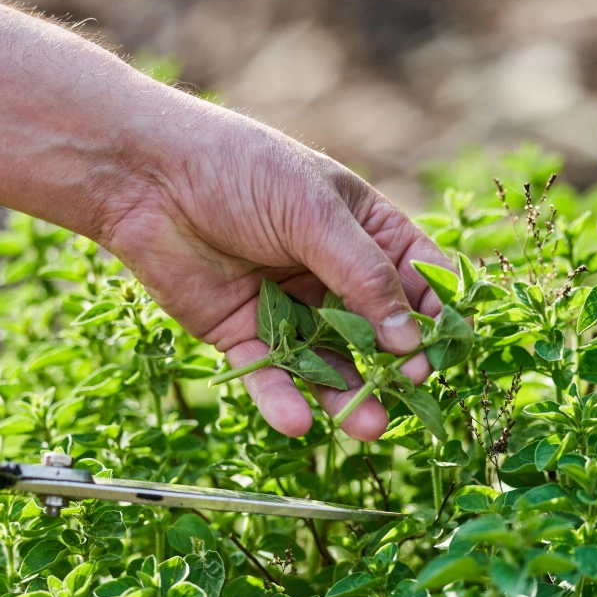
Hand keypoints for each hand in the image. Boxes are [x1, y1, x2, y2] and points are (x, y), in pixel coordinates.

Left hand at [86, 90, 452, 441]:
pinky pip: (269, 374)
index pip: (417, 277)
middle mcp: (329, 271)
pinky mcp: (241, 332)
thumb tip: (409, 339)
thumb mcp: (313, 214)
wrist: (148, 177)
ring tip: (369, 426)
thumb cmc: (240, 171)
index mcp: (362, 229)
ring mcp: (287, 304)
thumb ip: (364, 277)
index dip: (435, 314)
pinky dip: (283, 400)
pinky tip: (300, 422)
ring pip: (326, 362)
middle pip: (376, 330)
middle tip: (410, 394)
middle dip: (395, 365)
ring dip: (348, 395)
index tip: (448, 351)